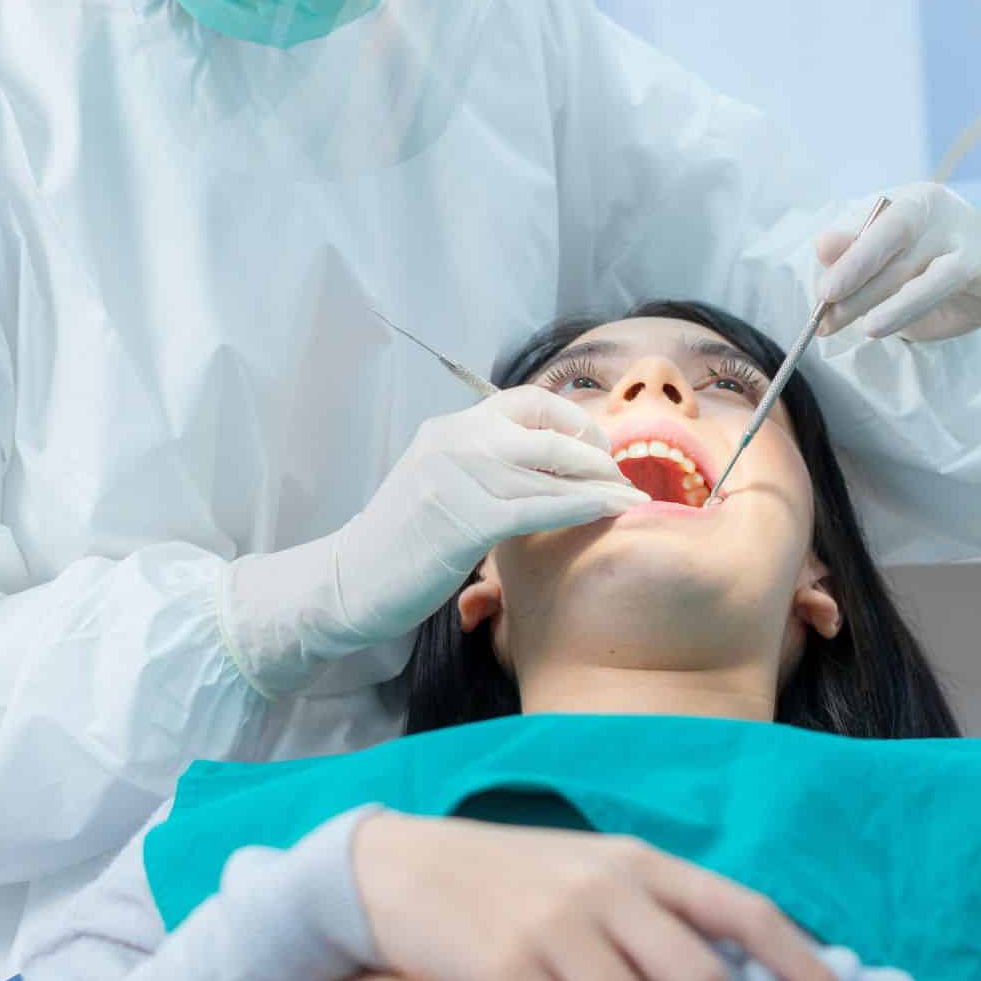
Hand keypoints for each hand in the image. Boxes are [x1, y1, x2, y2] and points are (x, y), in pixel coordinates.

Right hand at [323, 387, 645, 647]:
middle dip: (595, 452)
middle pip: (547, 430)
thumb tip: (546, 467)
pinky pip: (541, 506)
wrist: (349, 580)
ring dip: (601, 483)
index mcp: (448, 429)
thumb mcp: (438, 485)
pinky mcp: (466, 520)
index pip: (525, 400)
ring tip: (630, 498)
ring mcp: (459, 477)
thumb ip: (483, 467)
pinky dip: (584, 506)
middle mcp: (454, 441)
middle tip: (619, 478)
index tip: (595, 448)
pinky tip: (610, 513)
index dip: (571, 420)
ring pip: (551, 469)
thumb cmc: (400, 543)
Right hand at [349, 814, 859, 980]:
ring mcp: (558, 927)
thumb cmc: (499, 881)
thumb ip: (649, 911)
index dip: (807, 969)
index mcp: (640, 861)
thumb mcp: (584, 872)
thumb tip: (726, 977)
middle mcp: (609, 888)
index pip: (748, 913)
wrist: (391, 870)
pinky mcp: (508, 968)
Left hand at [815, 182, 980, 342]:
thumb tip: (822, 246)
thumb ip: (850, 246)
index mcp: (917, 202)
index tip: (825, 292)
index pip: (886, 229)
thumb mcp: (875, 247)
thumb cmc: (911, 252)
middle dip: (861, 296)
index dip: (855, 261)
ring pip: (941, 279)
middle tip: (827, 324)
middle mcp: (951, 219)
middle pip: (905, 260)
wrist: (964, 258)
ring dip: (904, 306)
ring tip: (871, 330)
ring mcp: (979, 247)